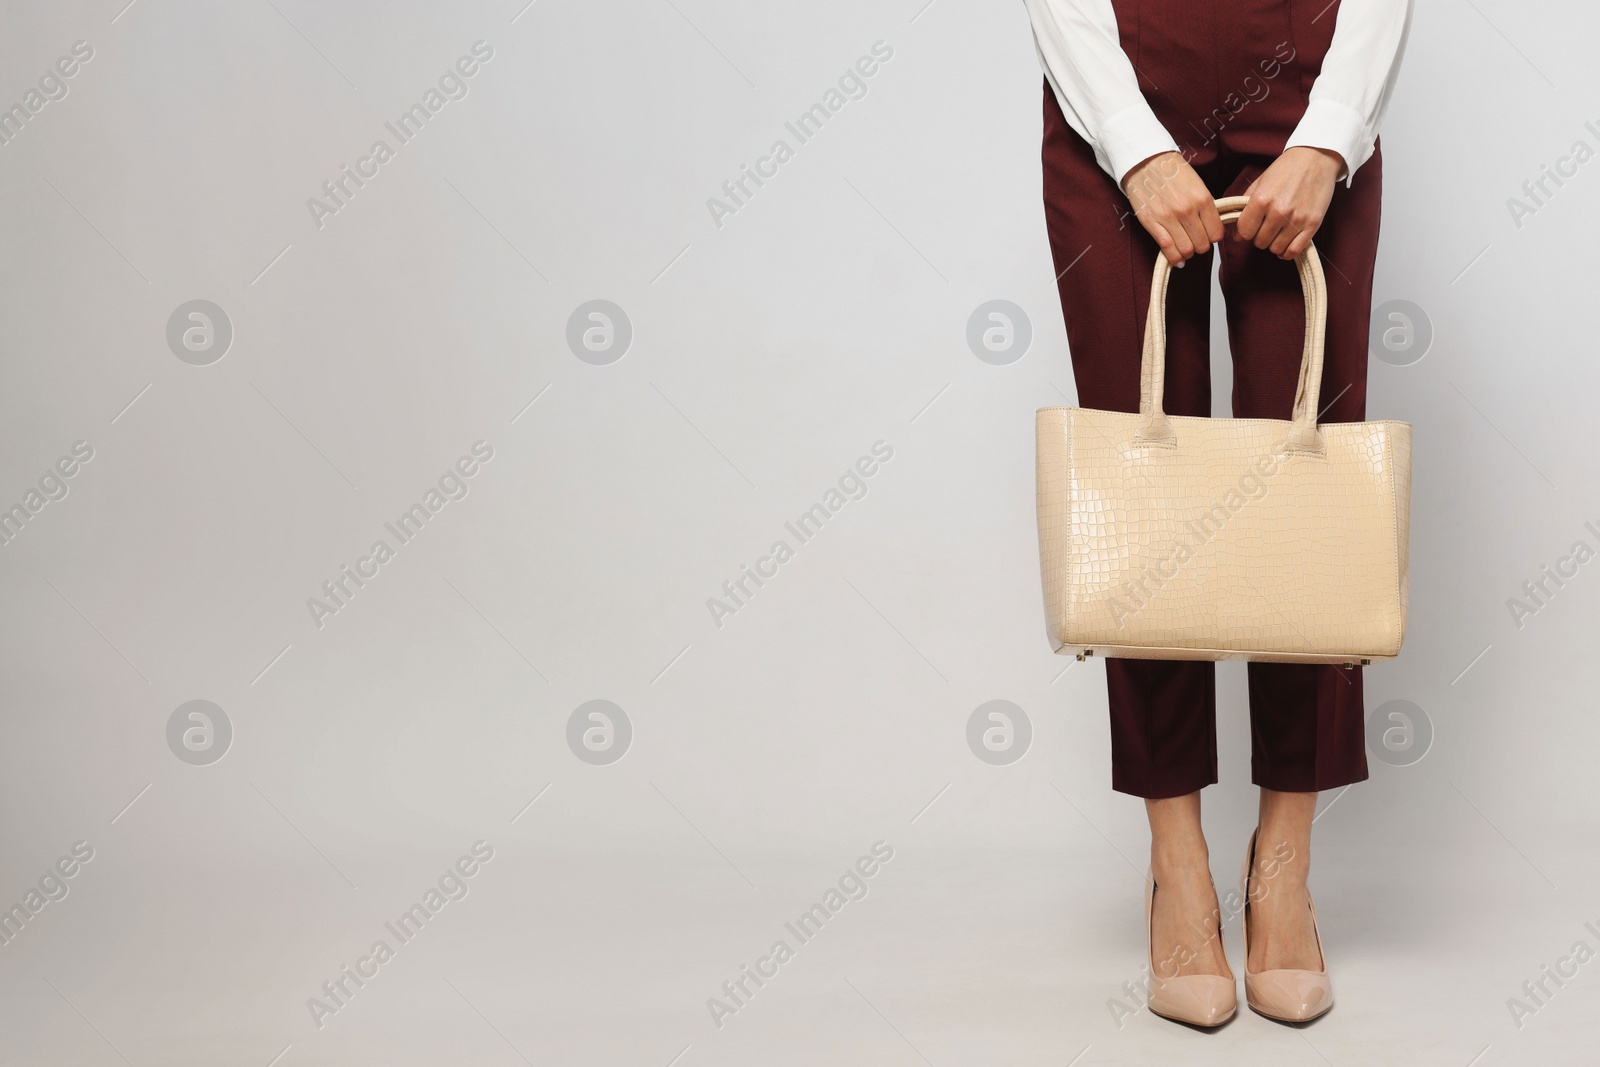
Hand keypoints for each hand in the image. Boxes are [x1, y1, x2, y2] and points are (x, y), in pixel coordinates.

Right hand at [1121, 151, 1222, 267]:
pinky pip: (1167, 248)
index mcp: (1202, 198)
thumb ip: (1205, 206)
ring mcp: (1168, 217)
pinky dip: (1174, 258)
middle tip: (1195, 240)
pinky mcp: (1151, 222)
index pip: (1216, 233)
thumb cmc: (1171, 171)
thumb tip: (1211, 227)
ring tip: (1185, 247)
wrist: (1145, 161)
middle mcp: (1187, 210)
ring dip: (1187, 252)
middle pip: (1203, 245)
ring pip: (1186, 250)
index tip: (1208, 235)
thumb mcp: (1197, 184)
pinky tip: (1176, 259)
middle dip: (1200, 246)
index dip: (1213, 237)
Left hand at [1235, 147, 1343, 258]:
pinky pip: (1294, 251)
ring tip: (1277, 231)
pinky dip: (1287, 251)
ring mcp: (1296, 219)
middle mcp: (1278, 212)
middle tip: (1266, 226)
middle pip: (1259, 242)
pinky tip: (1286, 242)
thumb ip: (1244, 207)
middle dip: (1259, 236)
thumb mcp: (1260, 183)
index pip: (1244, 232)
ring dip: (1274, 243)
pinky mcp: (1312, 224)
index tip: (1250, 227)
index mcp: (1261, 200)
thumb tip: (1236, 235)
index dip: (1245, 232)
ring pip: (1275, 248)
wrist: (1316, 158)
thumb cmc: (1286, 169)